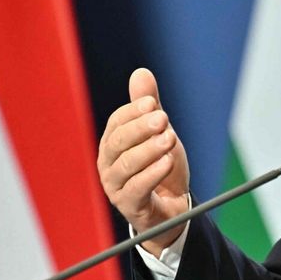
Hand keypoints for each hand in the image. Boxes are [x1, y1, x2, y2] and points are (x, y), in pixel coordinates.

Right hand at [97, 68, 190, 256]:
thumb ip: (149, 107)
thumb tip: (141, 73)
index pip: (116, 123)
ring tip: (169, 139)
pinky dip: (152, 174)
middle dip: (141, 128)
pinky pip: (136, 188)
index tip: (152, 103)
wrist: (172, 206)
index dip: (133, 111)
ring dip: (149, 150)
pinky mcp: (129, 205)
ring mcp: (116, 187)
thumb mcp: (158, 133)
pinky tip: (168, 161)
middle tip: (163, 119)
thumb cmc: (161, 167)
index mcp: (112, 144)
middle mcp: (108, 164)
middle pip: (118, 142)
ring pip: (126, 165)